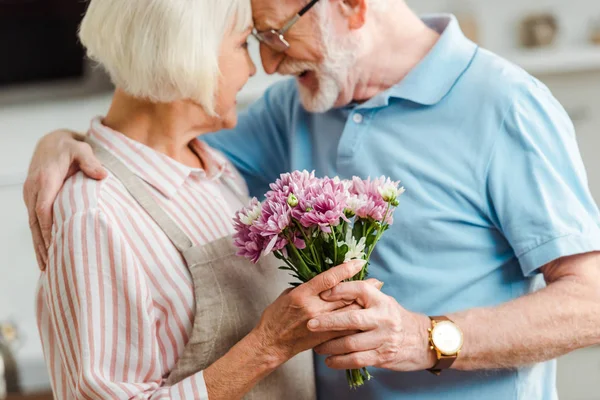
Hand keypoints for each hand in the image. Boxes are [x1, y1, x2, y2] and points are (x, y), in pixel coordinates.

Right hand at [23, 130, 106, 269]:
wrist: (51, 142)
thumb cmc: (69, 147)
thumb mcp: (82, 149)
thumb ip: (91, 161)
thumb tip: (102, 175)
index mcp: (45, 179)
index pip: (43, 208)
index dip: (48, 228)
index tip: (55, 245)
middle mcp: (34, 189)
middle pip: (35, 222)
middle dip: (42, 244)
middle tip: (50, 265)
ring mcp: (30, 195)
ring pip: (32, 225)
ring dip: (38, 246)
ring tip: (45, 267)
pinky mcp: (32, 200)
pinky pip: (33, 222)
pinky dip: (38, 238)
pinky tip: (44, 253)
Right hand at [253, 260, 372, 363]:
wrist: (271, 343)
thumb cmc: (277, 315)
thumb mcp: (289, 293)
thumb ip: (309, 287)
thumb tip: (329, 281)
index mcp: (302, 294)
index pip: (329, 279)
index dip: (346, 269)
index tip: (359, 262)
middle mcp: (314, 308)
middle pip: (344, 295)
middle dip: (363, 287)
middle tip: (377, 281)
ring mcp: (321, 324)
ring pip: (348, 312)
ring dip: (364, 304)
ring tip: (377, 296)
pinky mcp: (325, 337)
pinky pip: (346, 328)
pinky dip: (357, 321)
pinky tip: (367, 316)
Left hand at [309, 281, 435, 371]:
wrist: (422, 340)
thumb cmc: (394, 317)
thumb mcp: (383, 301)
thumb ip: (363, 294)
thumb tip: (333, 284)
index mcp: (382, 300)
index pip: (360, 289)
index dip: (340, 290)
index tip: (322, 293)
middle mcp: (384, 318)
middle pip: (352, 318)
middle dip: (328, 321)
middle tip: (310, 323)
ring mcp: (384, 339)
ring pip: (351, 343)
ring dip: (330, 346)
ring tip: (316, 346)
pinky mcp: (382, 357)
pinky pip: (357, 360)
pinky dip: (340, 361)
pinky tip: (329, 361)